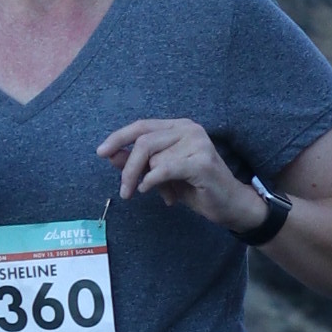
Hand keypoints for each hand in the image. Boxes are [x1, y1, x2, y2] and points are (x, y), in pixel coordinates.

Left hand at [98, 116, 256, 227]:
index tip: (101, 152)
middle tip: (124, 191)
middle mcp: (189, 129)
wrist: (230, 205)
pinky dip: (154, 182)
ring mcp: (197, 143)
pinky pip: (164, 169)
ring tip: (165, 193)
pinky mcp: (201, 162)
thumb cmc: (196, 188)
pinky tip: (159, 193)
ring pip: (154, 159)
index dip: (119, 137)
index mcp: (179, 127)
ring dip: (151, 181)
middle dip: (129, 168)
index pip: (142, 126)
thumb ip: (138, 162)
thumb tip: (111, 154)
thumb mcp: (162, 174)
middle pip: (143, 142)